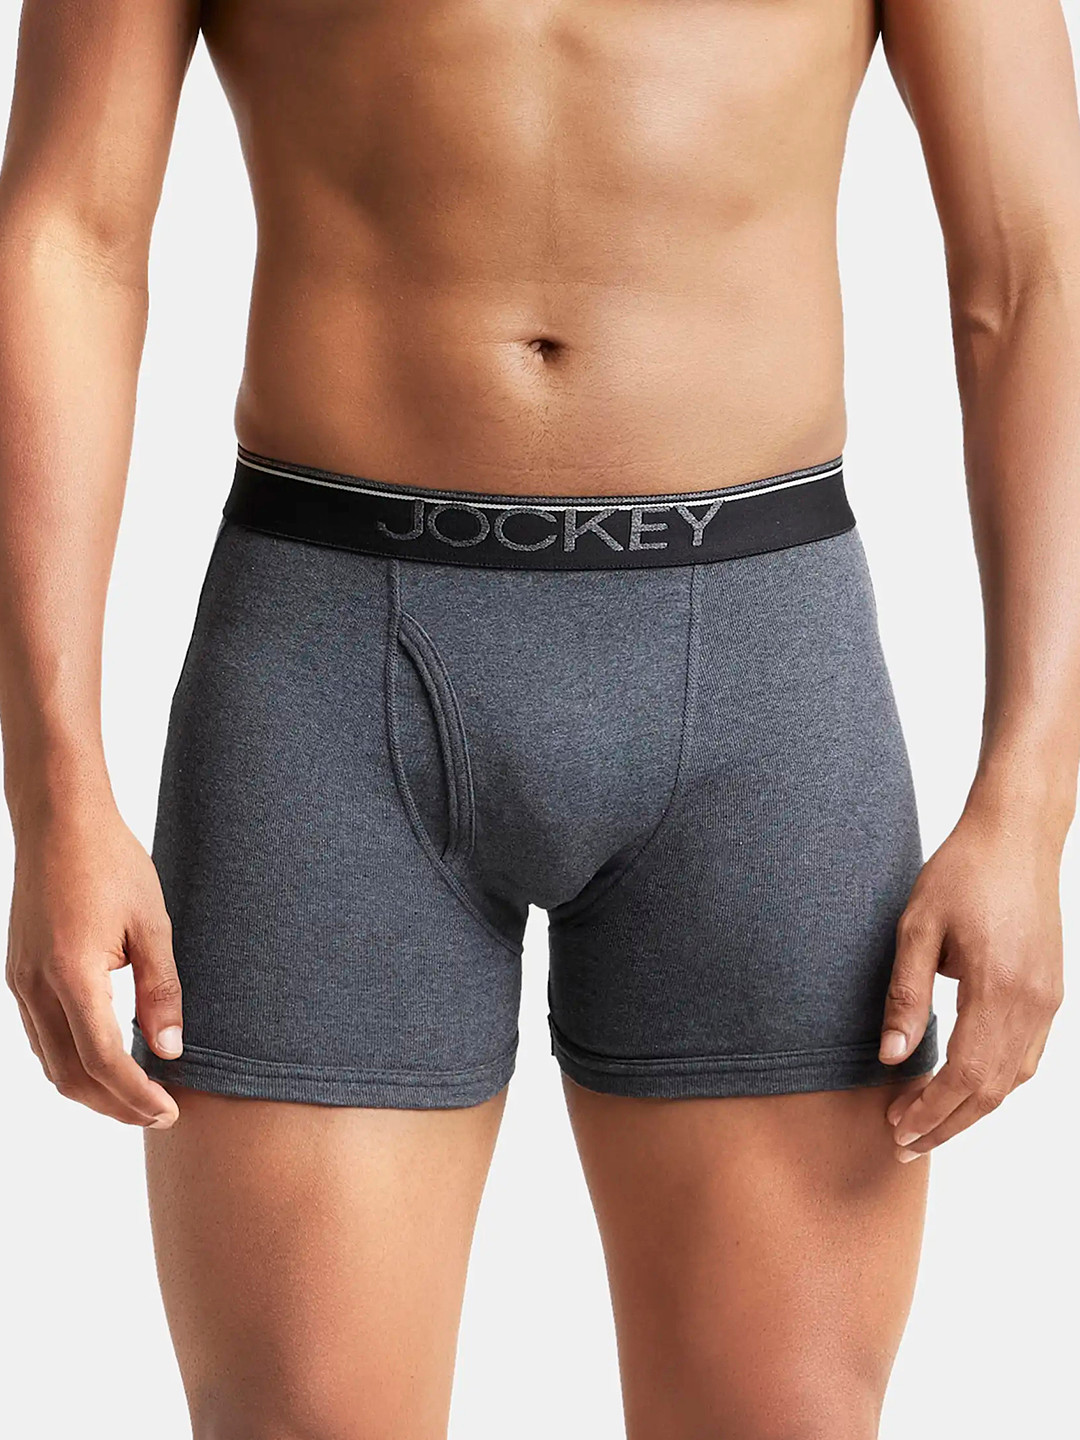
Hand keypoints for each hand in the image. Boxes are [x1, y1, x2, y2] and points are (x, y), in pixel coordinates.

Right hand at [6, 801, 181, 1126]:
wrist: (59, 821)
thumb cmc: (112, 863)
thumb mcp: (153, 924)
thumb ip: (160, 990)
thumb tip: (169, 1051)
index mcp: (72, 974)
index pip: (103, 1061)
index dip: (137, 1096)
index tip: (169, 1111)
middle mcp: (36, 986)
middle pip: (70, 1075)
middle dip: (115, 1105)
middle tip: (159, 1113)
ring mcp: (20, 983)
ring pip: (50, 1062)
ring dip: (91, 1089)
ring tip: (137, 1095)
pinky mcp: (18, 974)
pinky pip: (40, 1037)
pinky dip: (70, 1062)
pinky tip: (103, 1061)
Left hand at [878, 809, 1063, 1160]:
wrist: (1016, 836)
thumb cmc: (961, 873)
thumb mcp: (917, 926)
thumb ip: (905, 995)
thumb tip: (890, 1057)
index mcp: (998, 989)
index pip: (966, 1076)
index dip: (931, 1111)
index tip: (897, 1129)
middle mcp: (1032, 1003)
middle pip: (993, 1090)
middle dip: (947, 1123)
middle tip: (903, 1142)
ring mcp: (1048, 1000)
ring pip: (1014, 1078)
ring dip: (971, 1107)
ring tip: (925, 1120)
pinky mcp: (1050, 991)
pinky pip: (1027, 1055)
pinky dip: (995, 1081)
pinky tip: (963, 1085)